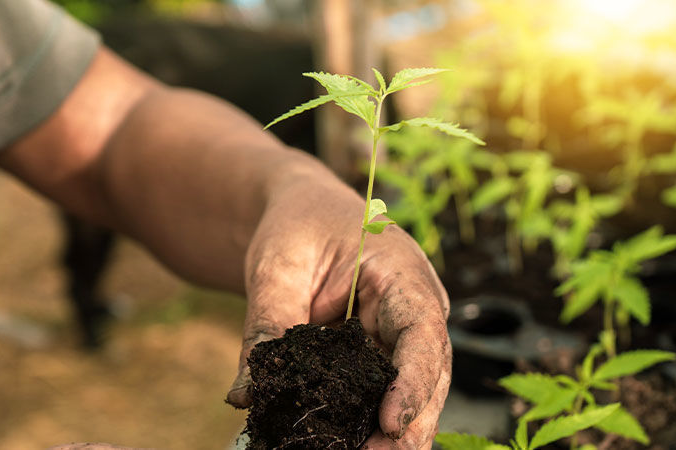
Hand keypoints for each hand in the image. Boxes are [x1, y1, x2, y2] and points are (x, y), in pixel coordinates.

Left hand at [225, 173, 451, 449]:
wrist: (302, 214)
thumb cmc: (297, 227)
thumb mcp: (277, 266)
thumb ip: (267, 325)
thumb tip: (246, 396)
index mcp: (402, 276)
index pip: (421, 333)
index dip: (412, 382)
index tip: (391, 423)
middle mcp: (416, 310)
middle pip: (429, 376)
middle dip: (409, 425)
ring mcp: (402, 337)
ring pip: (414, 394)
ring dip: (394, 434)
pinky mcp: (382, 356)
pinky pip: (382, 394)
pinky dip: (367, 424)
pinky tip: (345, 446)